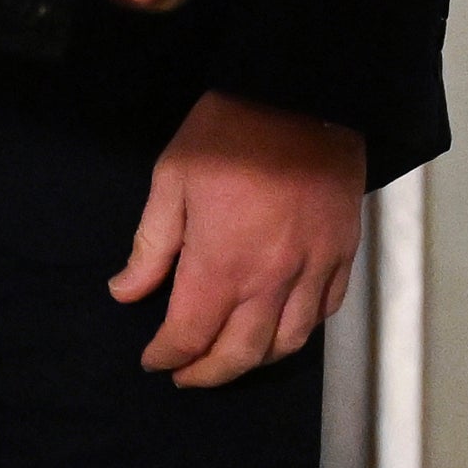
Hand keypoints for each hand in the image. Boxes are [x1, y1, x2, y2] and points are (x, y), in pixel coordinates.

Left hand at [112, 92, 366, 387]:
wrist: (302, 92)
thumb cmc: (228, 131)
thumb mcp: (172, 178)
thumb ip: (151, 245)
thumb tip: (125, 293)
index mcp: (222, 263)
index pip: (190, 334)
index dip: (167, 355)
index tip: (152, 359)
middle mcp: (271, 280)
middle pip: (240, 353)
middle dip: (208, 373)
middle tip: (186, 375)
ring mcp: (313, 269)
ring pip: (288, 342)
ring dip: (255, 361)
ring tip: (231, 358)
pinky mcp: (342, 252)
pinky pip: (325, 311)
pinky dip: (300, 329)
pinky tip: (281, 325)